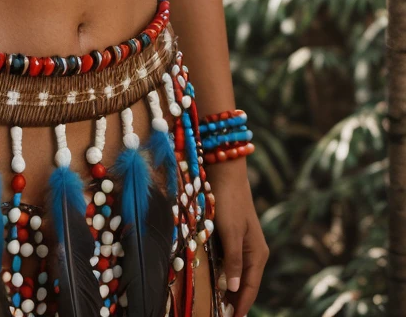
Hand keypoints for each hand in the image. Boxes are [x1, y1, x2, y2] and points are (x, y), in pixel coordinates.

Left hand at [209, 162, 268, 316]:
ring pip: (238, 275)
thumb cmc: (229, 201)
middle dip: (235, 301)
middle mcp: (254, 252)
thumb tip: (233, 288)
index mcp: (258, 254)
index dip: (240, 306)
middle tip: (220, 316)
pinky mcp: (235, 237)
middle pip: (245, 284)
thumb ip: (233, 261)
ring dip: (229, 290)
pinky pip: (231, 264)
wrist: (226, 172)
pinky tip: (215, 282)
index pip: (250, 288)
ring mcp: (245, 245)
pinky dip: (224, 275)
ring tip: (217, 306)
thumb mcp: (230, 232)